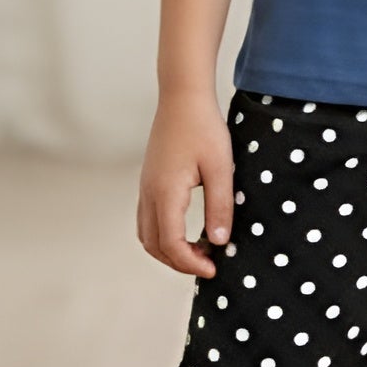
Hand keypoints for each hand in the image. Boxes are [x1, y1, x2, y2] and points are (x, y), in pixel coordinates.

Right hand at [137, 89, 233, 278]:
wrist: (182, 98)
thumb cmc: (203, 128)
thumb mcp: (220, 168)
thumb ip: (220, 206)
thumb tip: (219, 241)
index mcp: (166, 193)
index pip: (171, 244)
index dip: (191, 263)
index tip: (213, 269)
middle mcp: (149, 194)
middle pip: (154, 246)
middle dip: (179, 262)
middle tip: (208, 264)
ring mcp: (145, 188)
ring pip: (147, 235)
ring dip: (169, 251)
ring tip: (200, 250)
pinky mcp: (148, 182)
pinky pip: (148, 220)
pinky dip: (164, 236)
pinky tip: (189, 231)